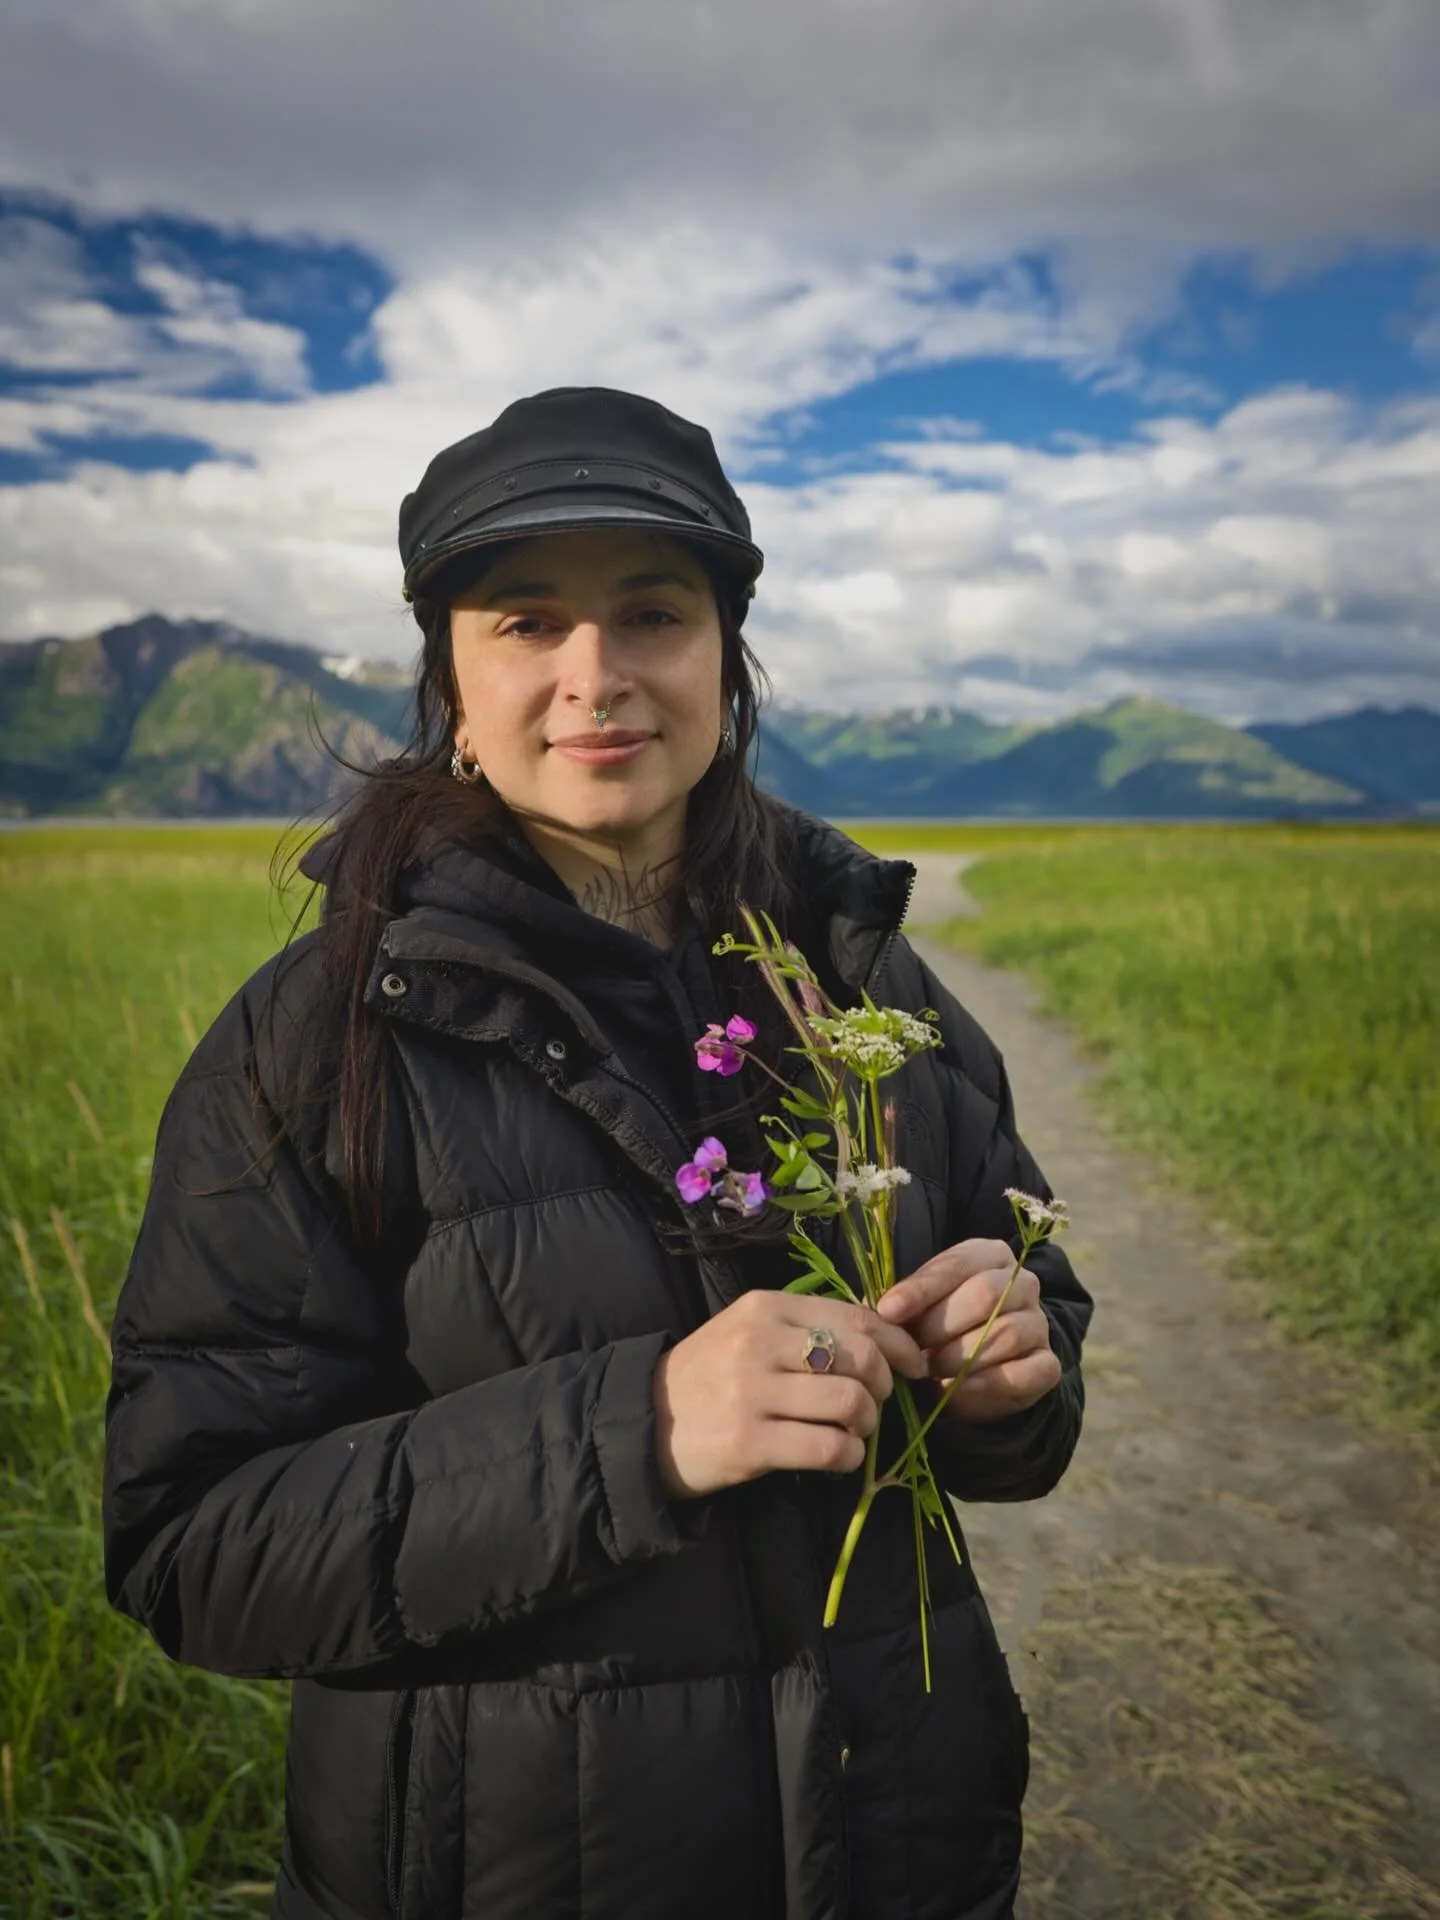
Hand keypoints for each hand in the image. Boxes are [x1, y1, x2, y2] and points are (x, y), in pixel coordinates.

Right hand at [652, 1291, 927, 1499]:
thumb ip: (805, 1329)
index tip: (912, 1364)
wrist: (644, 1426)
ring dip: (866, 1424)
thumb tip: (881, 1338)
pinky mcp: (749, 1442)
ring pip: (850, 1402)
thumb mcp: (748, 1334)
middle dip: (883, 1386)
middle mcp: (759, 1342)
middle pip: (860, 1358)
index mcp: (764, 1308)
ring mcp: (752, 1392)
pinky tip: (839, 1458)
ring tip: (852, 1432)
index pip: (855, 1316)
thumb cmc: (707, 1378)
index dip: (897, 1343)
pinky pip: (827, 1447)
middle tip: (873, 1405)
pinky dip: (848, 1456)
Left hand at [875, 1238, 1060, 1424]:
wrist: (975, 1373)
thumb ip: (905, 1304)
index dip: (921, 1289)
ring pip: (1006, 1333)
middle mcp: (1022, 1283)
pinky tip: (958, 1389)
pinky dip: (988, 1384)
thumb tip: (878, 1312)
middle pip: (986, 1294)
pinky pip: (1025, 1372)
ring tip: (930, 1370)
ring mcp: (1039, 1323)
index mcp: (990, 1255)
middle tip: (911, 1349)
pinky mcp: (1047, 1364)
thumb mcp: (920, 1309)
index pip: (956, 1264)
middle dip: (941, 1324)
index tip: (888, 1311)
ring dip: (960, 1356)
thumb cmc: (940, 1329)